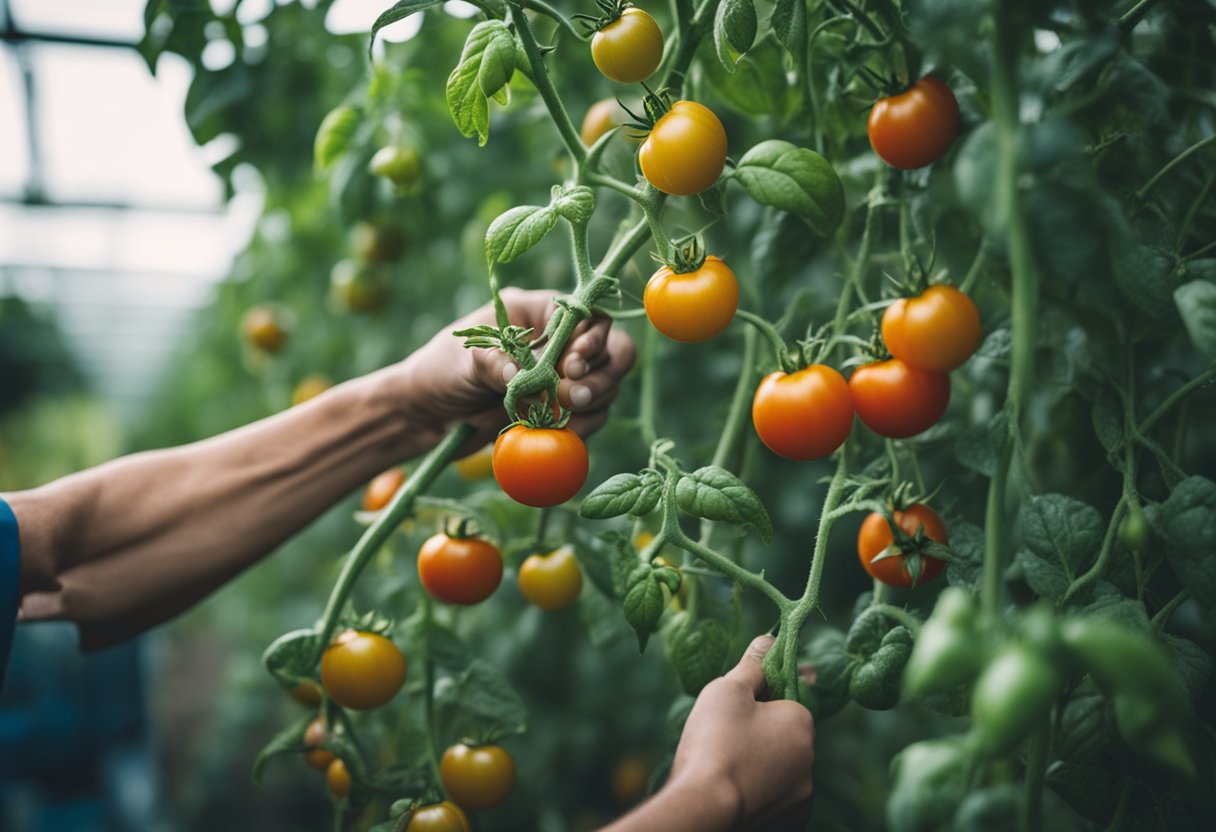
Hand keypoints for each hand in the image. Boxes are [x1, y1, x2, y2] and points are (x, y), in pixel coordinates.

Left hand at [388, 288, 635, 449]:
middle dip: (600, 374)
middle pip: (610, 351)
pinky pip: (589, 416)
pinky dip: (584, 426)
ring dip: (594, 401)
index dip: (591, 339)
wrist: (426, 415)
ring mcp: (562, 378)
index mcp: (539, 314)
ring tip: (565, 416)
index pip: (587, 317)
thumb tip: (523, 376)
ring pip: (606, 385)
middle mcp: (558, 342)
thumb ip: (495, 364)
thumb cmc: (440, 371)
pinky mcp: (559, 411)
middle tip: (572, 396)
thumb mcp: (463, 361)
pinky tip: (565, 433)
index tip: (573, 364)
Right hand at [669, 635, 814, 829]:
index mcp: (801, 722)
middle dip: (760, 731)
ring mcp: (801, 795)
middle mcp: (809, 759)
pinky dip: (760, 791)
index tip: (742, 703)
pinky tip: (734, 788)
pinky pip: (776, 796)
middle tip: (724, 735)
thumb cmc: (716, 741)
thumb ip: (753, 664)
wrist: (704, 806)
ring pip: (780, 767)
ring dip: (761, 763)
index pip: (787, 698)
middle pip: (783, 735)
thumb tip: (769, 640)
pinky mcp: (790, 822)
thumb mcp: (729, 689)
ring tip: (725, 764)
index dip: (763, 695)